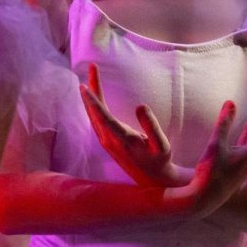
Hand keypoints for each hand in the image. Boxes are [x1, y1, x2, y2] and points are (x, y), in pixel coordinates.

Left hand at [79, 63, 191, 186]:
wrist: (153, 180)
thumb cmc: (159, 160)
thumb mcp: (162, 145)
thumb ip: (151, 126)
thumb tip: (141, 106)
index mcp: (121, 140)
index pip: (103, 117)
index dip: (93, 101)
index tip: (84, 85)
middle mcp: (108, 140)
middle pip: (94, 111)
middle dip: (92, 88)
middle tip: (92, 66)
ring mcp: (106, 141)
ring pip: (93, 114)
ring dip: (92, 94)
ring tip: (93, 73)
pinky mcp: (107, 140)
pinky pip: (96, 118)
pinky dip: (94, 104)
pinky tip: (94, 94)